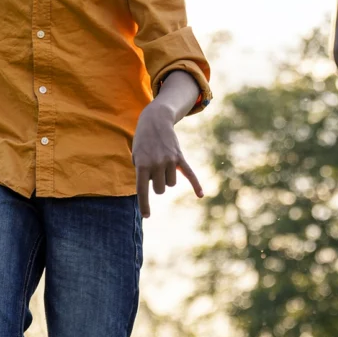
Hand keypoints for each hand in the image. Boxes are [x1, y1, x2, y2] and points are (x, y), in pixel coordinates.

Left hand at [132, 101, 202, 217]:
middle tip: (153, 172)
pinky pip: (189, 174)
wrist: (155, 120)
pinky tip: (200, 195)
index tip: (147, 215)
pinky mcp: (179, 157)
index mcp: (142, 165)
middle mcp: (156, 164)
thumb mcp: (136, 156)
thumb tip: (152, 187)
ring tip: (161, 164)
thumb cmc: (142, 141)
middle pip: (159, 190)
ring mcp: (169, 161)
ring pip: (171, 183)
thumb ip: (143, 173)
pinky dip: (196, 184)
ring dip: (167, 179)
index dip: (145, 205)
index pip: (143, 190)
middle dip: (156, 185)